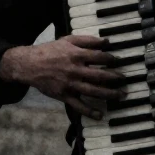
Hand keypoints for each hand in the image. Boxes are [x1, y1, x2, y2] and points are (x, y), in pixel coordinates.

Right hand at [0, 35, 125, 118]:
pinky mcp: (64, 95)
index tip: (118, 61)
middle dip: (115, 78)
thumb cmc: (50, 51)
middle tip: (124, 80)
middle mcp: (75, 70)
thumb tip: (106, 41)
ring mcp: (70, 84)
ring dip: (109, 94)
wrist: (29, 65)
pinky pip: (79, 105)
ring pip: (93, 91)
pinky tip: (100, 115)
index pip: (100, 57)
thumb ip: (87, 40)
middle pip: (100, 76)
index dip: (111, 59)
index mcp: (76, 55)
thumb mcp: (68, 40)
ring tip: (121, 95)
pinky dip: (90, 112)